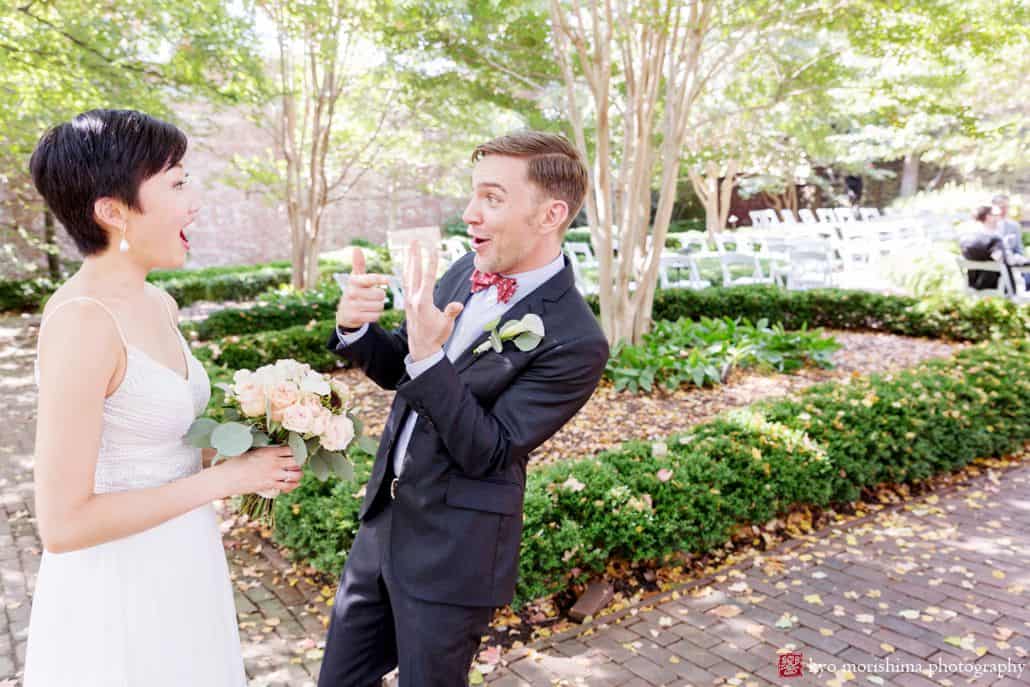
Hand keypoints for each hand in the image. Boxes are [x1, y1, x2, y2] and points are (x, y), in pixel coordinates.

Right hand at [217, 446, 301, 496]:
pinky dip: (293, 485)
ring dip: (298, 474)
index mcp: (270, 451)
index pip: (291, 449)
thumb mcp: (252, 451)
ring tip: (297, 473)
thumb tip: (273, 450)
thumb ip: (265, 451)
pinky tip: (294, 483)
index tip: (297, 452)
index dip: (296, 451)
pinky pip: (288, 486)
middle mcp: (274, 462)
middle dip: (299, 462)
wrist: (227, 478)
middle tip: (297, 463)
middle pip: (296, 461)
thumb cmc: (236, 463)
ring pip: (296, 474)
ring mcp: (273, 474)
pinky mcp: (270, 485)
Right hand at [336, 248, 391, 329]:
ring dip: (378, 307)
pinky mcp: (354, 317)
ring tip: (369, 306)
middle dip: (380, 297)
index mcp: (354, 281)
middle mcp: (351, 292)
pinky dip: (375, 316)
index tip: (388, 281)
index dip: (381, 279)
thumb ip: (358, 264)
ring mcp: (352, 305)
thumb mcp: (356, 279)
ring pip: (379, 306)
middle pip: (380, 294)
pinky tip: (367, 313)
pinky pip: (375, 316)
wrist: (344, 313)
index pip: (371, 278)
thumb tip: (357, 248)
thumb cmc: (355, 292)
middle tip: (372, 297)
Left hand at [403, 240, 462, 360]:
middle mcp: (413, 298)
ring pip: (407, 274)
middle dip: (415, 255)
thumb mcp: (446, 325)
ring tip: (409, 246)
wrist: (421, 348)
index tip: (432, 248)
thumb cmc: (436, 336)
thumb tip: (458, 305)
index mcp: (424, 302)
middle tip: (415, 240)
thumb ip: (451, 313)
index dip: (431, 262)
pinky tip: (405, 262)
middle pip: (414, 272)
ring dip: (408, 259)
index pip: (427, 277)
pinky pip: (405, 281)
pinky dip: (405, 270)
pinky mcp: (407, 301)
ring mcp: (408, 299)